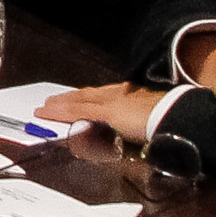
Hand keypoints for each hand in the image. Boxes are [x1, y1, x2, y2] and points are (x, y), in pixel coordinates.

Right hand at [37, 82, 161, 143]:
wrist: (175, 116)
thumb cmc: (145, 122)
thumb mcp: (111, 124)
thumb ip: (89, 124)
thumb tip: (66, 123)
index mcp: (104, 104)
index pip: (75, 107)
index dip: (57, 110)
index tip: (40, 110)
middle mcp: (113, 97)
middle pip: (84, 97)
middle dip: (65, 100)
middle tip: (49, 101)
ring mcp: (127, 96)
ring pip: (97, 94)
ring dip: (80, 96)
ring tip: (70, 97)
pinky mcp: (140, 98)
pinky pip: (113, 92)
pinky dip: (101, 93)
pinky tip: (105, 94)